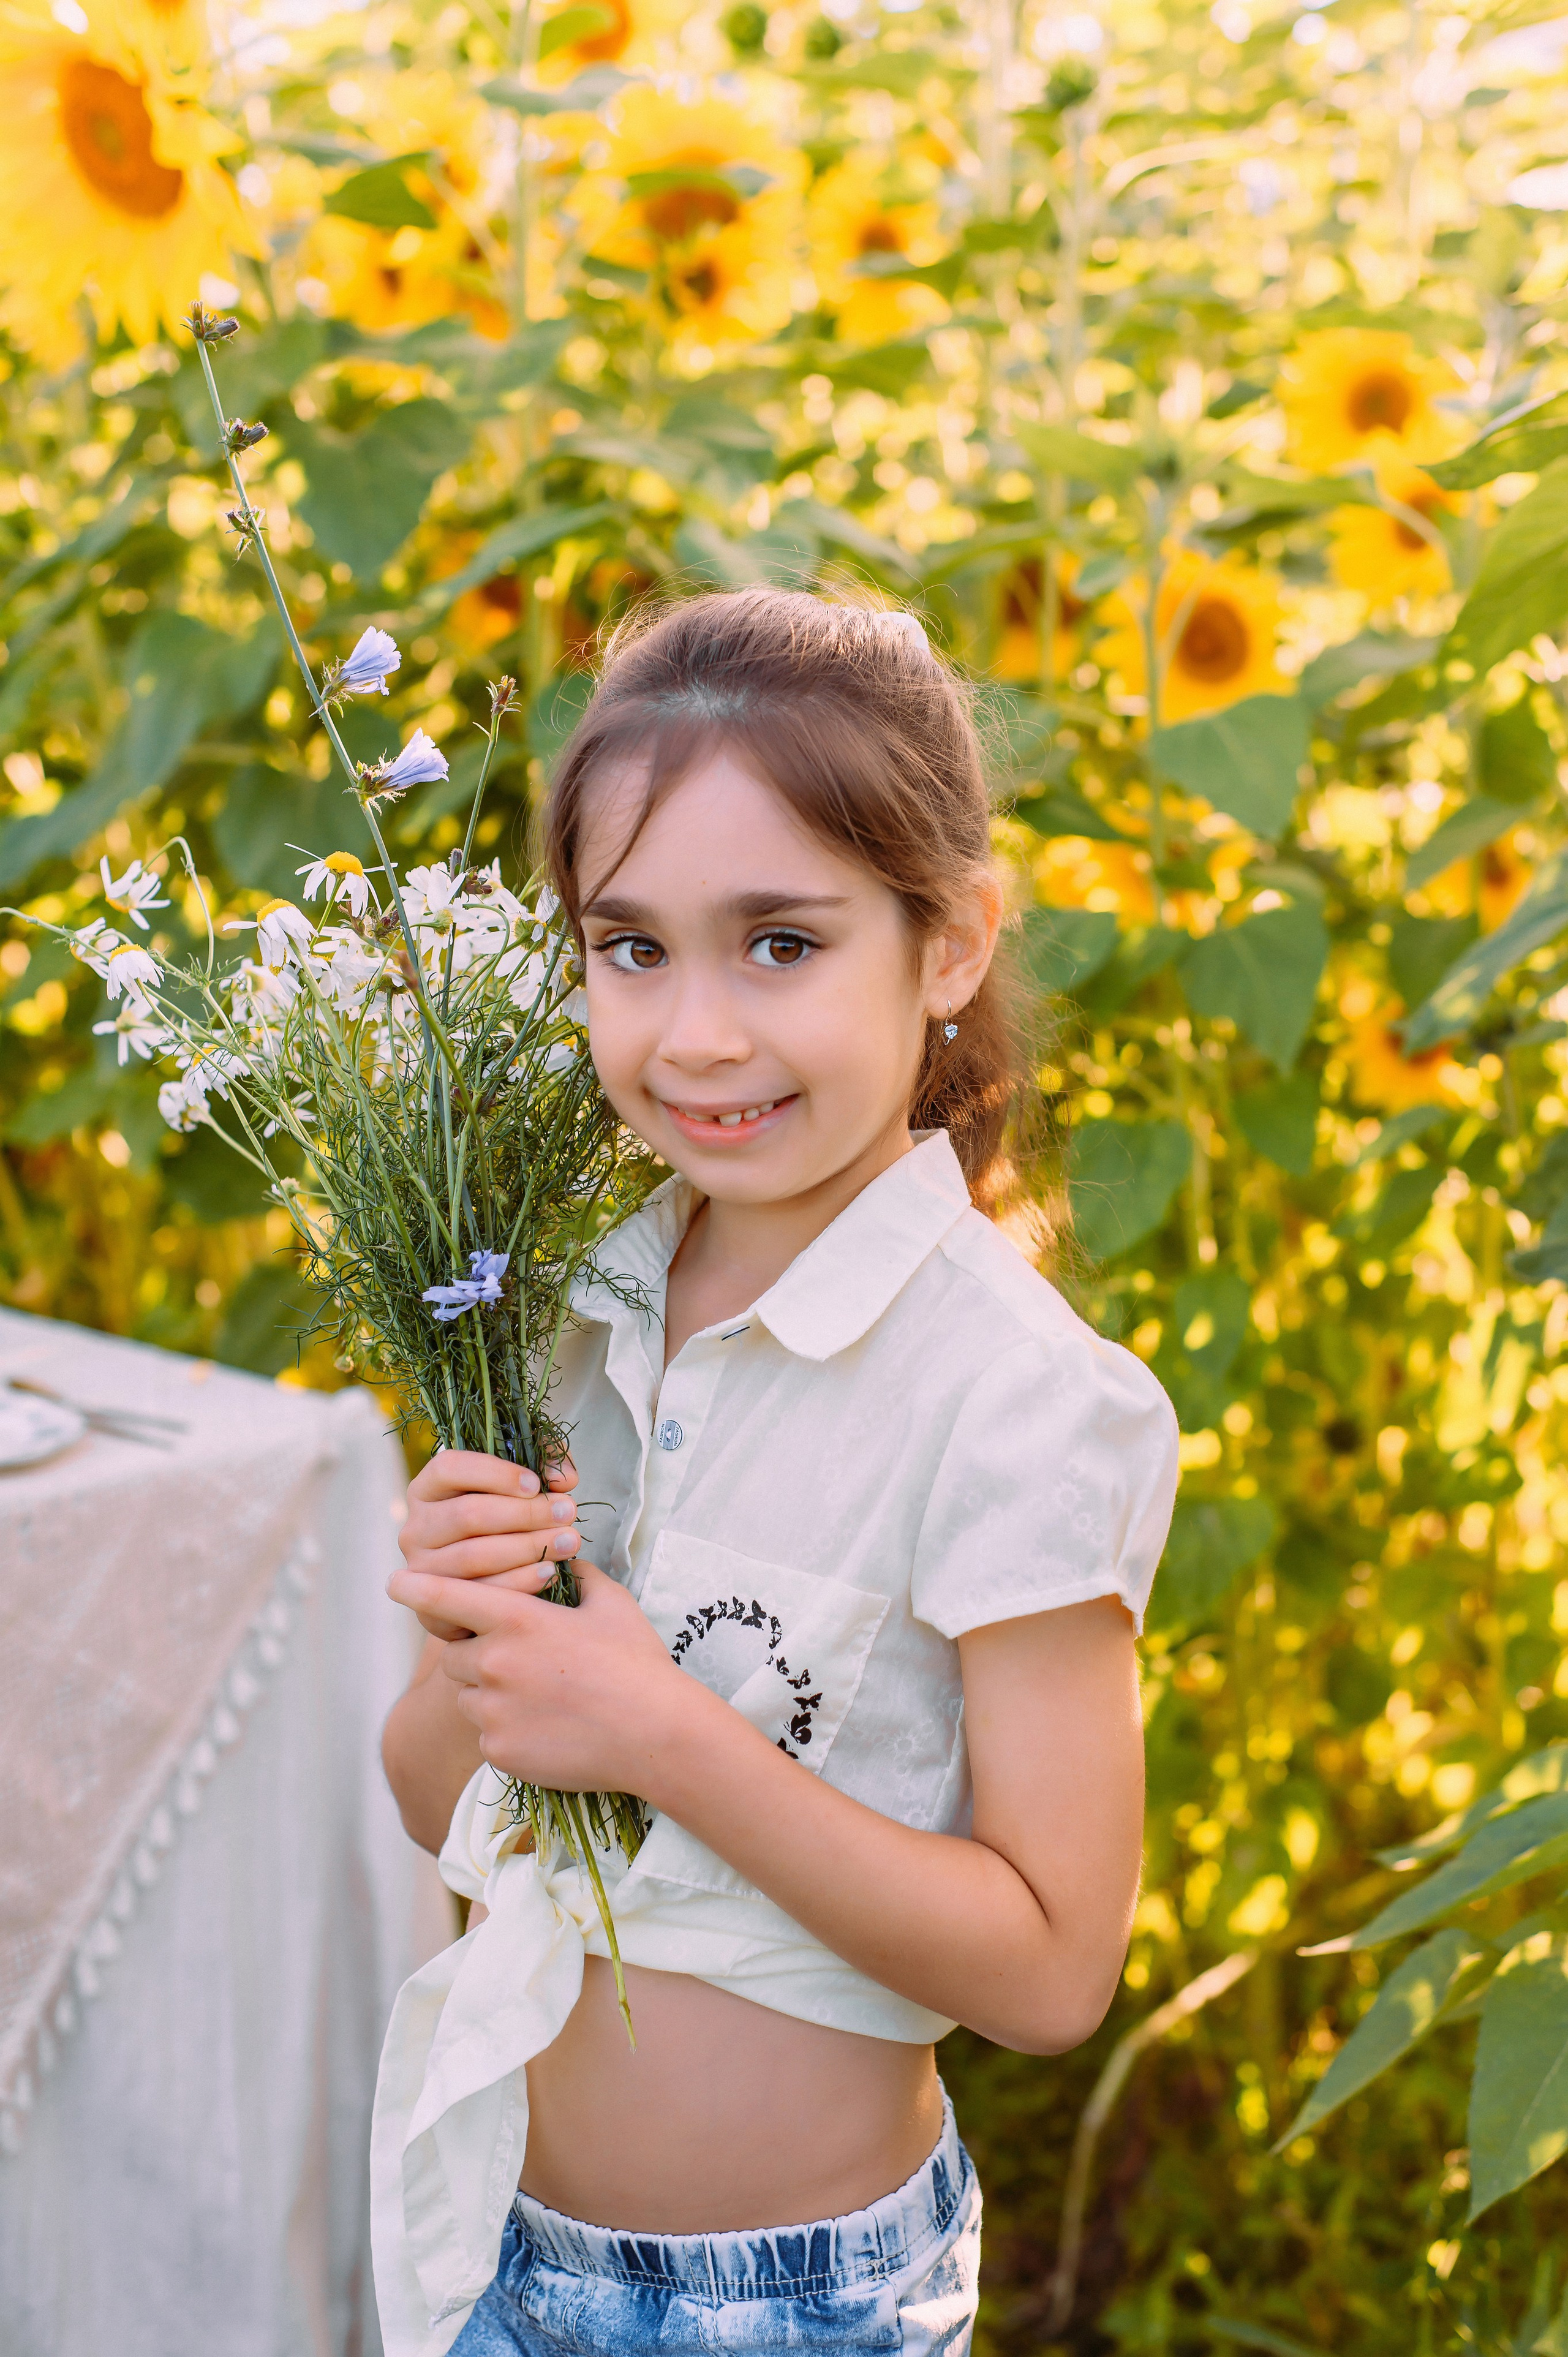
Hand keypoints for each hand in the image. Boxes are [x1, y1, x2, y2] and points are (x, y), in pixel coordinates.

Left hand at [385, 1557, 704, 1800]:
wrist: (655, 1736)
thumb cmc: (636, 1664)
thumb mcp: (611, 1605)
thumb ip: (578, 1577)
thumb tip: (565, 1559)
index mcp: (517, 1619)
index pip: (447, 1596)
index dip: (416, 1586)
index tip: (394, 1581)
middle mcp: (494, 1663)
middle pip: (455, 1654)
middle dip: (477, 1653)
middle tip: (521, 1661)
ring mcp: (492, 1711)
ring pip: (468, 1695)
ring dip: (488, 1692)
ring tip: (542, 1697)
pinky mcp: (497, 1750)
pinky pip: (485, 1733)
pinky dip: (506, 1729)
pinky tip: (548, 1727)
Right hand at [397, 1448, 582, 1641]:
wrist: (490, 1584)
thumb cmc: (508, 1523)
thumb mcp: (521, 1487)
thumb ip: (544, 1466)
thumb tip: (563, 1478)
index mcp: (428, 1488)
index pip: (449, 1468)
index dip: (495, 1473)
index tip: (536, 1484)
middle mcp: (415, 1528)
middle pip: (467, 1514)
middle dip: (525, 1513)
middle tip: (568, 1511)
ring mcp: (421, 1570)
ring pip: (473, 1556)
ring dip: (527, 1548)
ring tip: (569, 1541)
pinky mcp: (432, 1608)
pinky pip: (478, 1595)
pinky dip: (519, 1582)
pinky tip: (550, 1571)